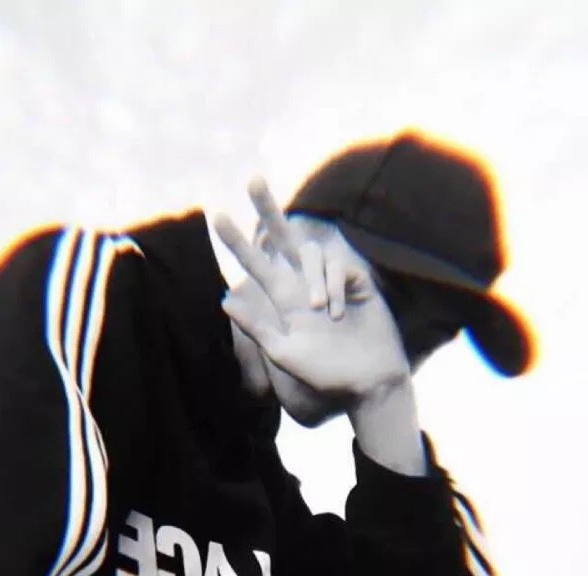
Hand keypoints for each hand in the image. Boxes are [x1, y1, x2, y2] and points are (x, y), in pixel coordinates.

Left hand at [214, 181, 410, 401]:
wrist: (369, 384)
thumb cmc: (326, 374)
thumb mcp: (284, 353)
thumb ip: (257, 327)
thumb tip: (224, 298)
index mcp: (285, 301)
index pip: (257, 265)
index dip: (238, 242)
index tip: (218, 216)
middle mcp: (306, 286)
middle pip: (283, 238)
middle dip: (267, 209)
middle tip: (252, 179)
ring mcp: (332, 282)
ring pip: (311, 253)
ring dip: (313, 279)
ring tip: (321, 312)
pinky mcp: (357, 281)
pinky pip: (339, 267)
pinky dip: (335, 288)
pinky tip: (339, 313)